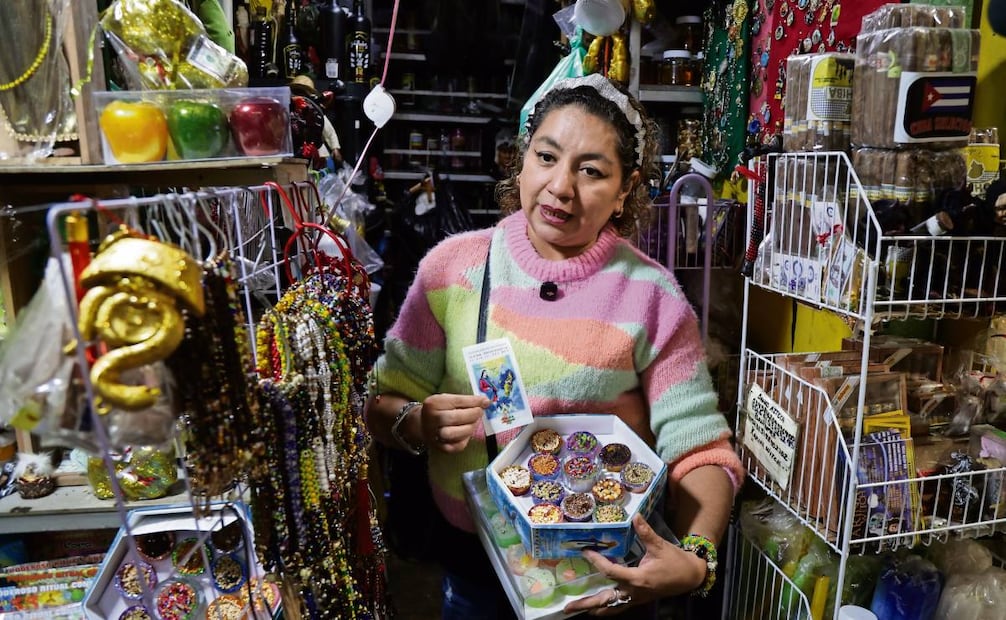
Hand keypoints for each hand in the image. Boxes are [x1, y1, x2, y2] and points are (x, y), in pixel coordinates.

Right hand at [419, 393, 489, 452]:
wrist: (423, 425)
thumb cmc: (440, 409)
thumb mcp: (447, 399)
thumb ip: (465, 400)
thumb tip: (486, 402)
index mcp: (434, 403)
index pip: (458, 401)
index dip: (475, 401)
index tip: (486, 401)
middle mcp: (433, 419)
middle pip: (456, 417)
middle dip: (473, 414)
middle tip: (479, 412)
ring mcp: (435, 435)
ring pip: (456, 433)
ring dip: (470, 428)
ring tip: (473, 423)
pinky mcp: (440, 447)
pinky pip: (457, 446)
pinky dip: (465, 440)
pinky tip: (466, 433)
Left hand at [562, 514, 705, 615]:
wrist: (691, 577)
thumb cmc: (676, 562)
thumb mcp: (660, 546)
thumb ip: (646, 532)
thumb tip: (636, 516)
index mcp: (638, 579)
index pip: (611, 572)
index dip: (597, 561)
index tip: (585, 551)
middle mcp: (634, 593)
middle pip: (605, 601)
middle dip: (585, 604)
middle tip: (567, 607)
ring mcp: (635, 599)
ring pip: (610, 608)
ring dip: (593, 609)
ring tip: (575, 609)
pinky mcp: (638, 600)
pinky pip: (618, 607)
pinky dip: (605, 608)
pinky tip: (595, 607)